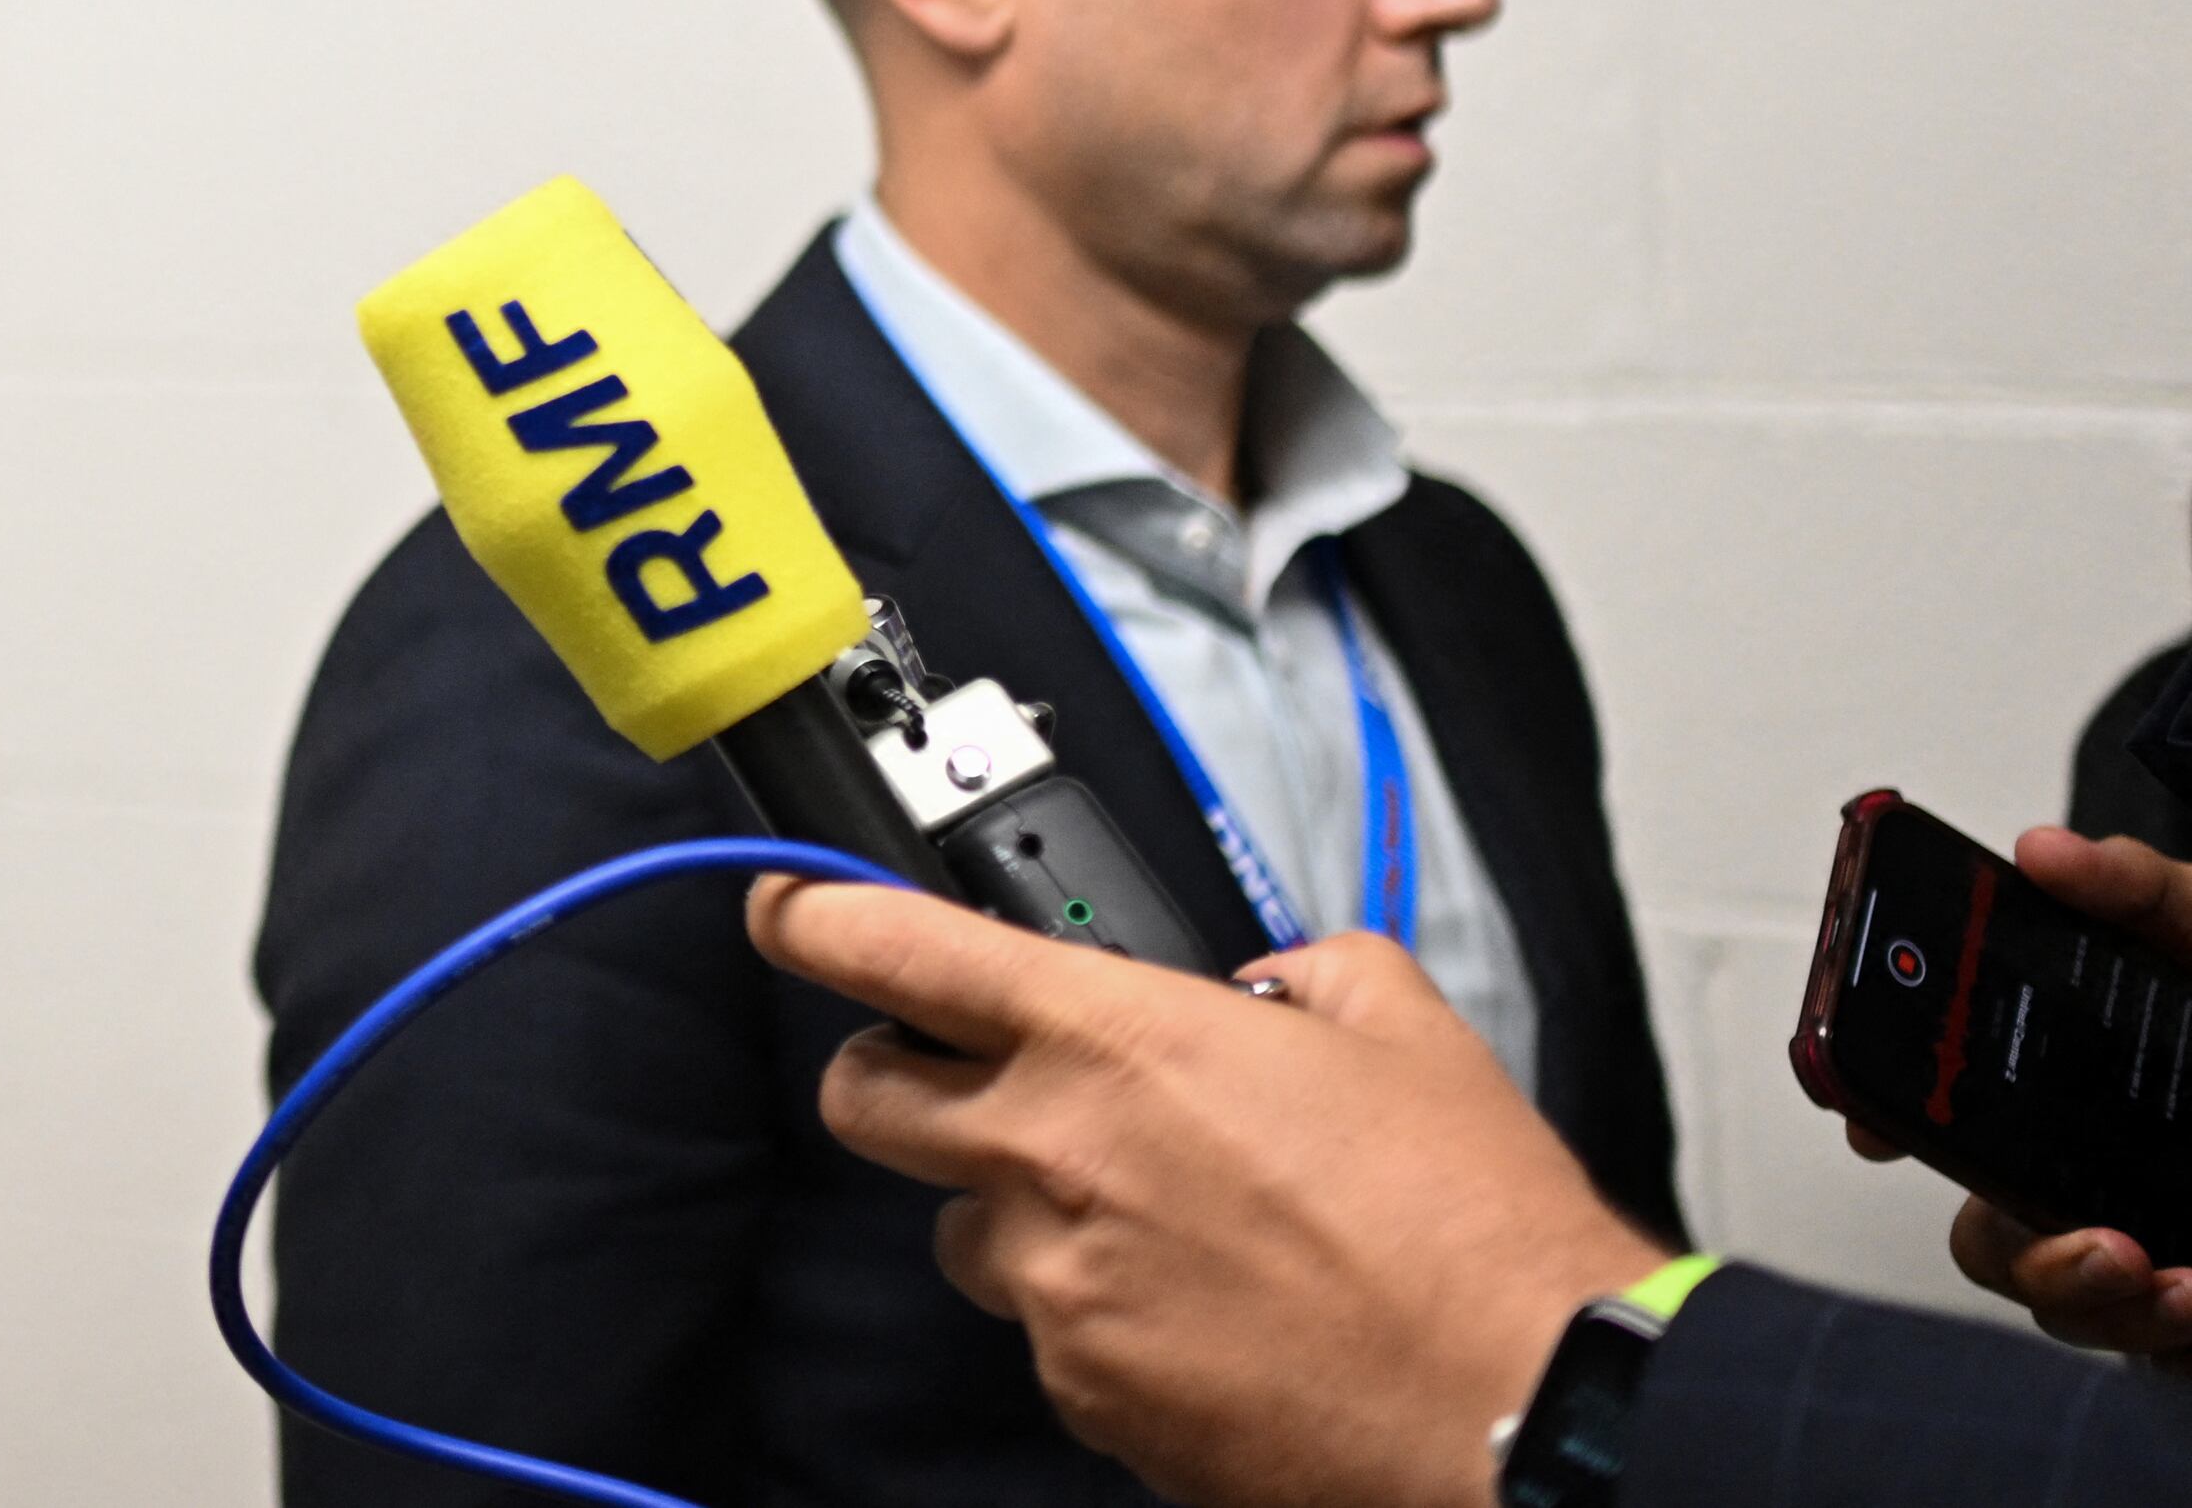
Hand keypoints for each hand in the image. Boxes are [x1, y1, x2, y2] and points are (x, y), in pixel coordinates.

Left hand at [749, 877, 1663, 1507]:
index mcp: (1111, 1039)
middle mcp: (1051, 1154)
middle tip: (962, 1081)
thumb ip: (1303, 972)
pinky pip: (1048, 1336)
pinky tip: (1202, 1318)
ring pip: (965, 1233)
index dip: (814, 917)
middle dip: (894, 1078)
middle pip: (867, 1099)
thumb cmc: (1469, 1226)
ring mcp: (1058, 1286)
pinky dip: (1097, 1320)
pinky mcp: (1088, 1392)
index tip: (784, 909)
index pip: (895, 950)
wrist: (1527, 1403)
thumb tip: (1268, 985)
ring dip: (1020, 1217)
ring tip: (1149, 1228)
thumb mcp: (1397, 1027)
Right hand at [1861, 828, 2191, 1363]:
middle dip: (2026, 1252)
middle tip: (2101, 1241)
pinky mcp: (2185, 1308)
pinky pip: (2148, 1345)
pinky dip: (2166, 1324)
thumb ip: (2144, 888)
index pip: (1947, 1102)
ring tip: (2174, 1281)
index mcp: (2073, 1078)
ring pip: (2061, 1303)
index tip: (1877, 1130)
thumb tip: (2046, 851)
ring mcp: (2142, 1245)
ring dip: (2104, 1302)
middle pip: (1990, 1232)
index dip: (1892, 1114)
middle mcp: (2090, 1166)